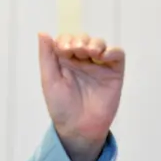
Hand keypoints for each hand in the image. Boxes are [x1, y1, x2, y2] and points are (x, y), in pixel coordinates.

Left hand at [38, 32, 124, 160]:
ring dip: (95, 43)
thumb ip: (46, 56)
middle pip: (83, 38)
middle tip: (77, 50)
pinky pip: (117, 54)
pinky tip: (103, 56)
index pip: (66, 39)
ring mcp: (98, 65)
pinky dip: (112, 51)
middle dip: (80, 40)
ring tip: (90, 52)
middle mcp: (81, 60)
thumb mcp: (49, 79)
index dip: (65, 40)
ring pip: (99, 43)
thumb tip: (42, 33)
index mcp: (64, 61)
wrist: (78, 127)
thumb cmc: (61, 106)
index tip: (63, 49)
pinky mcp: (114, 72)